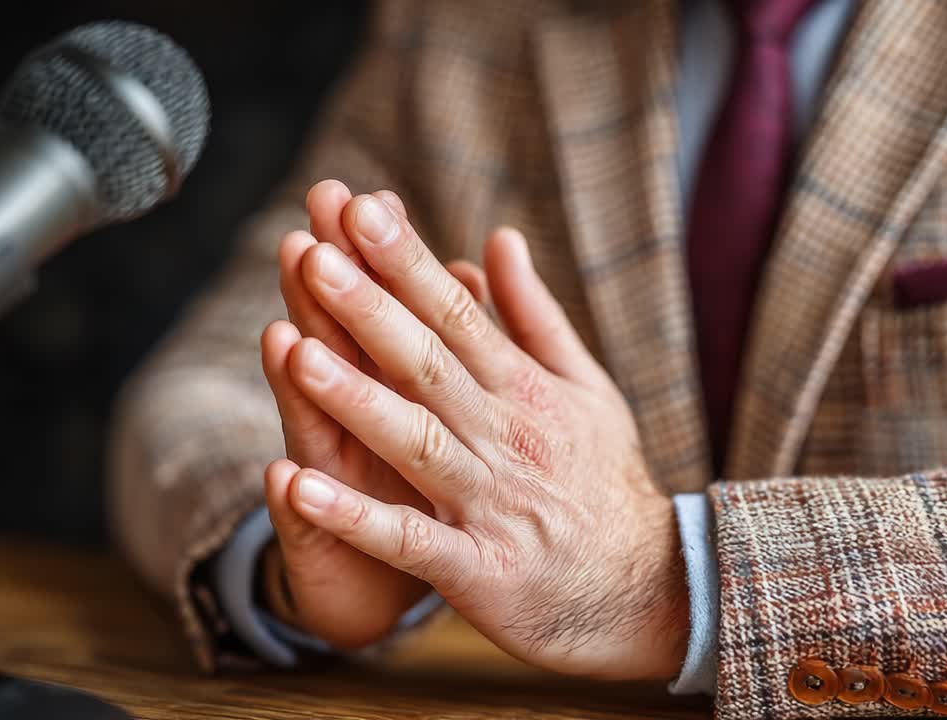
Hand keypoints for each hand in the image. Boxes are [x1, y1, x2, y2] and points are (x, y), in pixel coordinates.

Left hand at [264, 190, 688, 679]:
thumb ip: (533, 315)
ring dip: (355, 399)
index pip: (456, 314)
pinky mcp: (476, 568)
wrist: (650, 588)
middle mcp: (505, 436)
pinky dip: (355, 516)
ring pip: (413, 442)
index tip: (359, 208)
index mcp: (525, 390)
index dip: (405, 262)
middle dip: (369, 310)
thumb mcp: (585, 387)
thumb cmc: (606, 481)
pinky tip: (298, 488)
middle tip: (314, 256)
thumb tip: (498, 238)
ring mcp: (488, 502)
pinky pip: (408, 539)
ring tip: (296, 355)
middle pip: (427, 365)